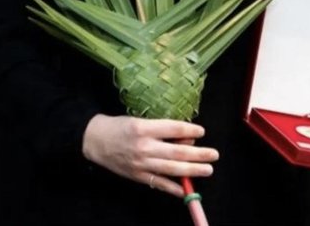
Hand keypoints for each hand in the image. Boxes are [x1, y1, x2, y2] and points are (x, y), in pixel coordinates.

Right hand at [82, 113, 218, 197]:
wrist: (95, 141)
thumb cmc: (120, 126)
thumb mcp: (140, 120)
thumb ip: (161, 129)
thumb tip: (186, 136)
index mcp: (144, 128)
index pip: (173, 128)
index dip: (190, 129)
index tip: (203, 130)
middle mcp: (144, 147)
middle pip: (177, 151)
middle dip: (198, 154)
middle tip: (214, 154)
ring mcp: (141, 164)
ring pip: (172, 168)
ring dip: (192, 170)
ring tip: (208, 169)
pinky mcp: (138, 176)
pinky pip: (159, 183)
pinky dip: (173, 187)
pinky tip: (186, 189)